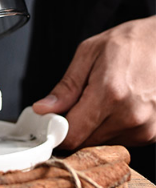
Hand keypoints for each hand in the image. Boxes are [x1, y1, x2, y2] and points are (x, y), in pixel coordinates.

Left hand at [32, 16, 155, 148]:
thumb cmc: (129, 44)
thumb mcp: (88, 54)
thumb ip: (65, 87)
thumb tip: (43, 109)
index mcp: (110, 94)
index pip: (73, 135)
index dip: (56, 130)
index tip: (49, 122)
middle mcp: (130, 116)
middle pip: (86, 141)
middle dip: (74, 126)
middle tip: (76, 102)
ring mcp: (145, 128)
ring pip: (102, 143)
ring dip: (94, 127)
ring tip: (102, 99)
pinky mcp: (153, 134)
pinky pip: (121, 140)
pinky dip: (112, 127)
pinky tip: (117, 106)